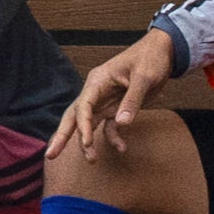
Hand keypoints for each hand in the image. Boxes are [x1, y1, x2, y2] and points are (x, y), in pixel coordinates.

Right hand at [48, 28, 173, 161]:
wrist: (162, 52)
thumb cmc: (150, 59)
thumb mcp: (144, 77)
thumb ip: (132, 100)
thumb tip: (122, 123)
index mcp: (97, 82)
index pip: (83, 106)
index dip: (82, 125)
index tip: (86, 142)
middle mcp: (96, 93)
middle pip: (74, 116)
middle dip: (62, 136)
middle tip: (51, 155)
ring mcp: (104, 101)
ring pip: (87, 124)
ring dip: (86, 142)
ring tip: (92, 160)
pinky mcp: (116, 108)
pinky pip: (108, 126)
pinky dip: (112, 137)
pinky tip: (122, 148)